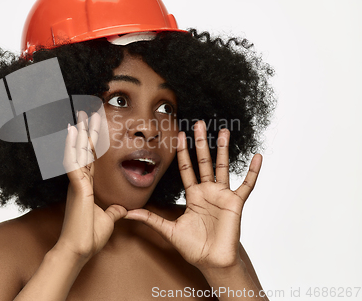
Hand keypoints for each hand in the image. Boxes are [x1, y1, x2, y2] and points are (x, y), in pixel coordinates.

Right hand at [57, 111, 126, 263]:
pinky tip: (71, 132)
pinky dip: (71, 146)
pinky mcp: (76, 187)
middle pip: (83, 151)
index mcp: (87, 187)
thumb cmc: (89, 237)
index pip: (90, 159)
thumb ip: (114, 211)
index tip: (93, 127)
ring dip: (79, 133)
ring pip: (77, 152)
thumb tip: (122, 208)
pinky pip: (73, 162)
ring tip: (79, 116)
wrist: (80, 249)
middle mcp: (80, 182)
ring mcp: (76, 183)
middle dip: (85, 131)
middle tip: (86, 113)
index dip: (92, 143)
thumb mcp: (108, 219)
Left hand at [125, 121, 261, 271]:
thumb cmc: (193, 248)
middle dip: (201, 143)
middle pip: (203, 161)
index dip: (183, 152)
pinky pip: (247, 185)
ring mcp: (222, 195)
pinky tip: (258, 157)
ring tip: (223, 131)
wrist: (212, 262)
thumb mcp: (168, 230)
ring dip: (223, 149)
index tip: (180, 135)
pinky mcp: (235, 203)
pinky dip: (253, 172)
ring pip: (223, 167)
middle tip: (199, 123)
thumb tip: (126, 214)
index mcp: (193, 195)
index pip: (186, 168)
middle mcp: (208, 191)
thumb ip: (150, 219)